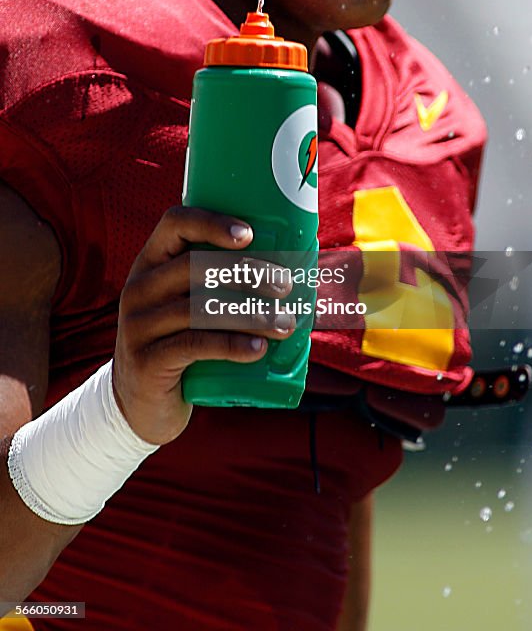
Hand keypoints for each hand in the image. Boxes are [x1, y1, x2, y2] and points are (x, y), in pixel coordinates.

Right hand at [112, 206, 293, 444]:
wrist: (142, 408)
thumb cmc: (181, 347)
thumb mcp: (189, 310)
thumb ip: (219, 288)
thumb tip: (294, 274)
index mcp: (150, 263)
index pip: (175, 223)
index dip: (212, 222)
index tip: (251, 234)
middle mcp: (139, 288)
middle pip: (194, 266)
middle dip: (247, 273)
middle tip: (285, 287)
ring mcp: (137, 326)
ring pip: (200, 309)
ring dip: (250, 315)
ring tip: (285, 324)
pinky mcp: (146, 361)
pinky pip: (194, 345)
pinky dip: (232, 345)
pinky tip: (259, 350)